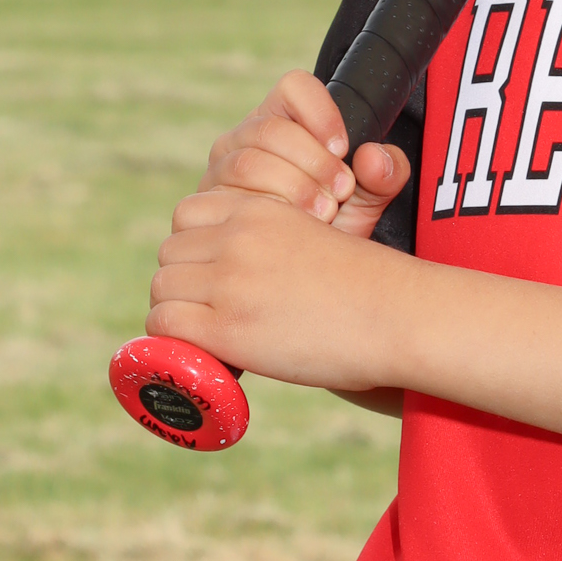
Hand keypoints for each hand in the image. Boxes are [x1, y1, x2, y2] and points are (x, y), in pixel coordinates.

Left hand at [149, 186, 400, 390]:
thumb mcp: (325, 231)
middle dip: (184, 280)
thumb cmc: (372, 284)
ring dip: (177, 310)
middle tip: (209, 309)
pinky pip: (165, 324)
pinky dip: (172, 339)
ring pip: (162, 287)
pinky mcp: (227, 328)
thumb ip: (284, 233)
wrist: (399, 316)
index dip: (196, 246)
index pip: (189, 215)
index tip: (214, 273)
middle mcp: (238, 239)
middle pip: (170, 253)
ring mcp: (229, 282)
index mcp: (260, 211)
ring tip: (205, 332)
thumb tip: (266, 259)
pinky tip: (200, 349)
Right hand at [202, 69, 411, 237]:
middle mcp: (246, 136)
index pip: (294, 87)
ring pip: (248, 161)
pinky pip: (228, 198)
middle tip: (340, 193)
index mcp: (285, 118)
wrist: (300, 273)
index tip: (343, 148)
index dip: (321, 113)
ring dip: (292, 188)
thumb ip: (385, 176)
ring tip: (323, 214)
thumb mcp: (368, 202)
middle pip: (271, 128)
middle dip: (313, 162)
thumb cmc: (333, 226)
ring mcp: (221, 168)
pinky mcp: (206, 203)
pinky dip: (265, 213)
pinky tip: (290, 230)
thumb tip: (375, 157)